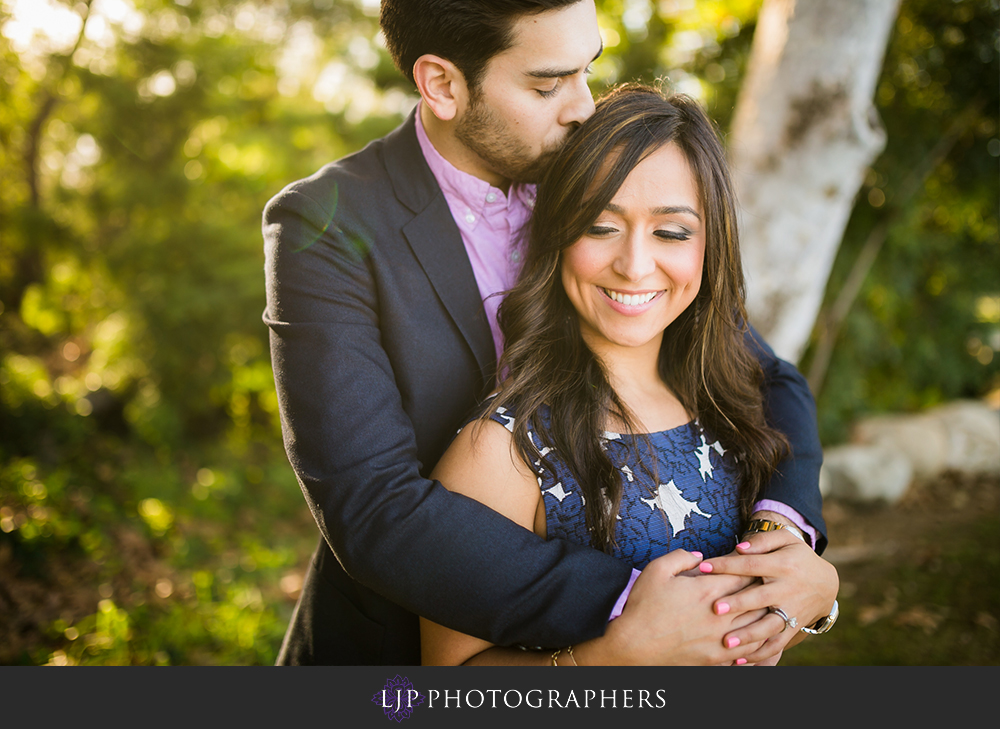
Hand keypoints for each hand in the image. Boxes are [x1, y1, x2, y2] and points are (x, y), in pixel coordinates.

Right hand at [577, 550, 769, 664]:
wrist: (633, 646)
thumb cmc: (642, 606)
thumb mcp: (656, 570)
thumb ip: (681, 557)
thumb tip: (700, 556)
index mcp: (707, 590)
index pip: (743, 574)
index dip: (751, 567)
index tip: (754, 563)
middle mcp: (720, 616)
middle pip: (756, 599)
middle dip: (762, 589)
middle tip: (767, 582)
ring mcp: (720, 640)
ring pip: (758, 626)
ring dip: (766, 616)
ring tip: (770, 607)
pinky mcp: (716, 659)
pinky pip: (748, 651)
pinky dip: (757, 642)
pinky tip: (759, 636)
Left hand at [699, 530, 838, 663]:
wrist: (826, 583)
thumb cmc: (796, 557)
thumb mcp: (785, 540)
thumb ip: (762, 541)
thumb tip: (740, 548)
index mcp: (783, 565)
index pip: (752, 565)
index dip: (727, 565)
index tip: (703, 567)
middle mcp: (788, 589)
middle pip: (761, 597)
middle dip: (738, 604)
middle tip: (715, 608)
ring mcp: (792, 611)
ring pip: (770, 626)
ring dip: (748, 635)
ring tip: (726, 643)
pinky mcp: (794, 628)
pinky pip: (777, 644)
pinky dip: (760, 654)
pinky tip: (740, 660)